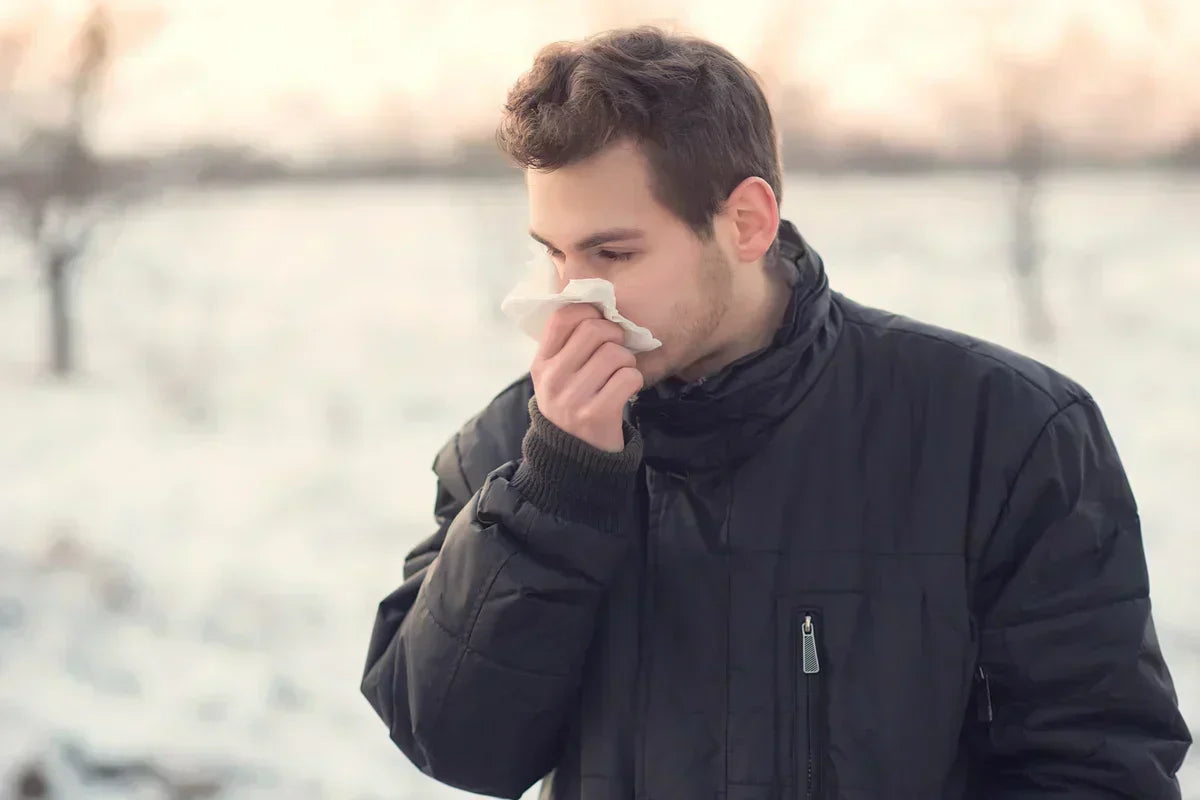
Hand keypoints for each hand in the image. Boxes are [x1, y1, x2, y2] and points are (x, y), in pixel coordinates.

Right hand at [530, 304, 643, 451]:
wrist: (575, 458)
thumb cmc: (572, 406)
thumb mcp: (556, 377)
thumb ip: (567, 346)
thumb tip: (596, 304)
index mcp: (541, 364)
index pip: (563, 317)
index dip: (589, 311)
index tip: (600, 322)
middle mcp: (553, 379)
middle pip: (595, 330)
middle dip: (615, 336)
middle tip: (617, 349)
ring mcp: (573, 398)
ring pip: (616, 353)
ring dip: (627, 361)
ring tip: (621, 374)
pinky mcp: (597, 413)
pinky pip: (629, 377)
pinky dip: (635, 380)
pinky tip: (626, 389)